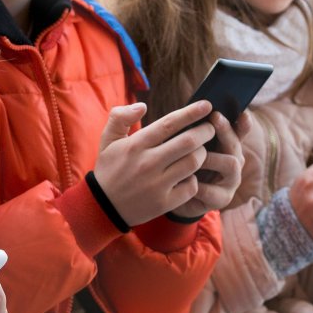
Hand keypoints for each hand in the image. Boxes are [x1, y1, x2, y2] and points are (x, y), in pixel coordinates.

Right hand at [93, 101, 216, 225]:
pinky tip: (190, 175)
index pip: (169, 124)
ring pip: (193, 162)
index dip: (191, 113)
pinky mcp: (164, 202)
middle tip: (210, 128)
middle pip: (188, 141)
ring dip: (202, 154)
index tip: (207, 105)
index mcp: (136, 145)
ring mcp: (157, 184)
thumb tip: (142, 106)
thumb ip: (120, 117)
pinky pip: (191, 186)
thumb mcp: (107, 140)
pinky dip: (195, 179)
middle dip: (205, 131)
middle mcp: (148, 163)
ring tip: (200, 150)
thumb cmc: (109, 169)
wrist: (103, 207)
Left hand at [172, 111, 247, 217]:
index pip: (240, 131)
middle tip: (215, 118)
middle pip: (235, 145)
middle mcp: (234, 161)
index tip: (242, 111)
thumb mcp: (187, 146)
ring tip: (195, 155)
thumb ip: (193, 131)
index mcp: (227, 146)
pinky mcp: (222, 199)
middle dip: (226, 130)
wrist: (175, 196)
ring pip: (231, 164)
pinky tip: (185, 179)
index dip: (243, 122)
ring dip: (212, 157)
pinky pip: (211, 190)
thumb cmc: (182, 164)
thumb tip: (194, 107)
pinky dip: (197, 184)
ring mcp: (231, 181)